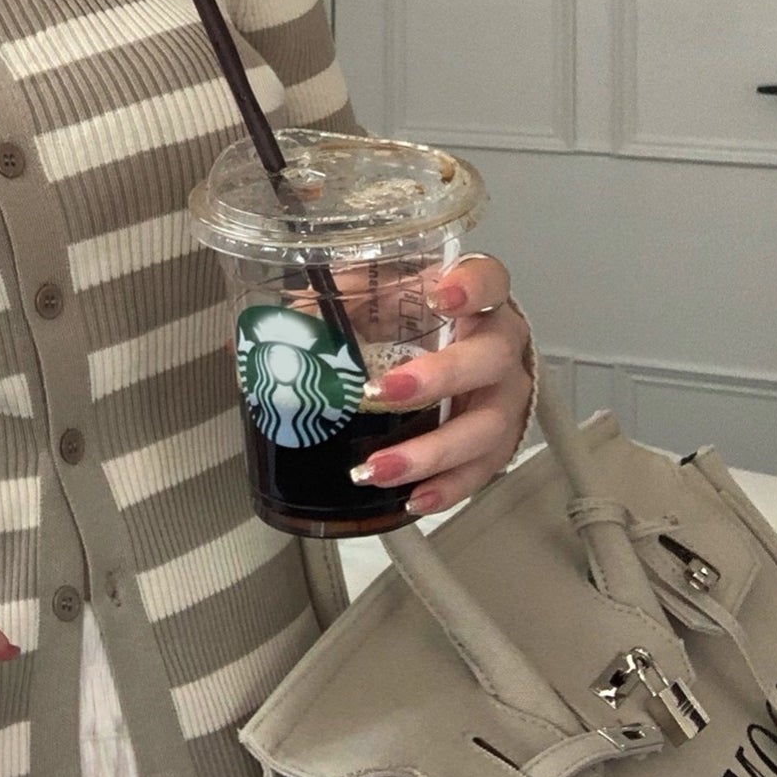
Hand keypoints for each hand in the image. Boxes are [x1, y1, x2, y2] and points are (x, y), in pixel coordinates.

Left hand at [347, 252, 531, 516]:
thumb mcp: (374, 296)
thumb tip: (270, 325)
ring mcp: (506, 396)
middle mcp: (501, 344)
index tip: (440, 297)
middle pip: (491, 358)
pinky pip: (483, 469)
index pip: (489, 278)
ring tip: (378, 467)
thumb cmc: (410, 319)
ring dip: (433, 450)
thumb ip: (335, 298)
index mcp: (475, 296)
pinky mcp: (500, 441)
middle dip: (438, 377)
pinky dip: (448, 487)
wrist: (458, 360)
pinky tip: (412, 497)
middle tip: (382, 392)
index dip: (472, 286)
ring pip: (488, 425)